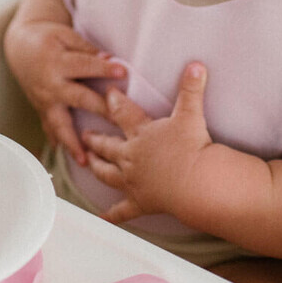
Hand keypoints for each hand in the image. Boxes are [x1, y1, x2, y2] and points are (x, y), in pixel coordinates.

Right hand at [4, 18, 125, 163]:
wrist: (20, 47)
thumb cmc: (47, 39)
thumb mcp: (65, 36)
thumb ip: (86, 50)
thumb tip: (110, 60)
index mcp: (57, 62)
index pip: (85, 65)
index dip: (104, 68)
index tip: (123, 72)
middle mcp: (51, 84)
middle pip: (78, 98)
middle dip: (99, 109)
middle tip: (118, 120)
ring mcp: (45, 100)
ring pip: (60, 123)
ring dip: (73, 142)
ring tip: (85, 159)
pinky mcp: (42, 109)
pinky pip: (50, 129)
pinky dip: (59, 143)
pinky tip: (72, 158)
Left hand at [82, 62, 212, 221]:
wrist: (195, 182)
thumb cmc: (191, 148)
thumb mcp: (191, 114)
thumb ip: (191, 88)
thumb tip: (196, 64)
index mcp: (140, 133)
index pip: (123, 113)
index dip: (114, 102)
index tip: (107, 94)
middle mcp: (130, 156)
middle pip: (108, 145)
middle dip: (96, 138)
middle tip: (86, 133)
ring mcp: (132, 181)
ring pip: (107, 173)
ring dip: (97, 167)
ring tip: (88, 163)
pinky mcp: (140, 202)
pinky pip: (122, 211)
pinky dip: (112, 215)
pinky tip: (102, 218)